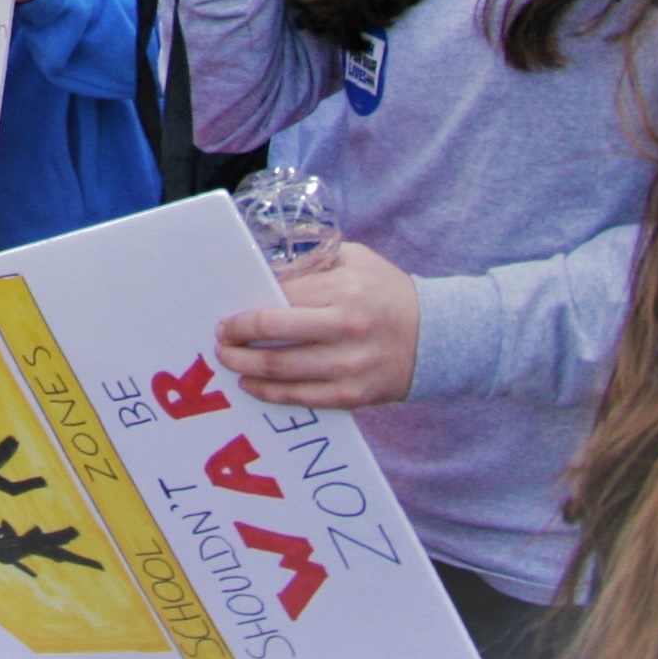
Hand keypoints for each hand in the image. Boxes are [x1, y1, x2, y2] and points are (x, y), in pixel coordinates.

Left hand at [214, 244, 420, 408]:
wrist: (437, 336)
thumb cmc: (389, 292)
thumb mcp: (357, 260)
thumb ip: (315, 262)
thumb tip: (267, 273)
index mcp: (345, 290)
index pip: (281, 297)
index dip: (249, 309)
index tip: (229, 315)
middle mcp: (345, 328)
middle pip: (274, 334)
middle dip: (238, 337)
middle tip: (221, 337)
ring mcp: (348, 366)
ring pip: (281, 370)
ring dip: (245, 366)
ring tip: (229, 361)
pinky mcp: (351, 395)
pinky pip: (300, 398)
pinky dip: (269, 392)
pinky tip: (252, 384)